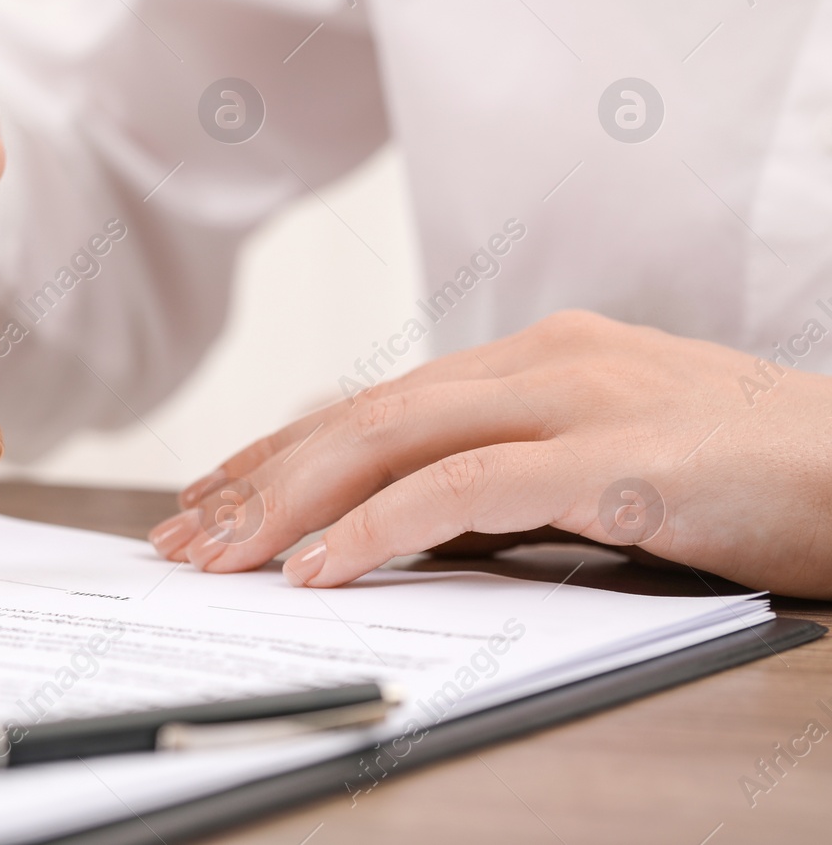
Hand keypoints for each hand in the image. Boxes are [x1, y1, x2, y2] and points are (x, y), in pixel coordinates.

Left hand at [148, 310, 831, 597]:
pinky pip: (464, 491)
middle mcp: (539, 363)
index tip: (211, 496)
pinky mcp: (613, 460)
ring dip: (292, 503)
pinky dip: (380, 526)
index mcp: (533, 359)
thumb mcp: (601, 466)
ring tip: (222, 555)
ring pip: (392, 442)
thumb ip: (507, 480)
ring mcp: (576, 401)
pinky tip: (322, 565)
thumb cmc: (743, 478)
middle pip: (361, 417)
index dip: (280, 450)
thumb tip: (397, 530)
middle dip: (258, 480)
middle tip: (182, 537)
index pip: (374, 403)